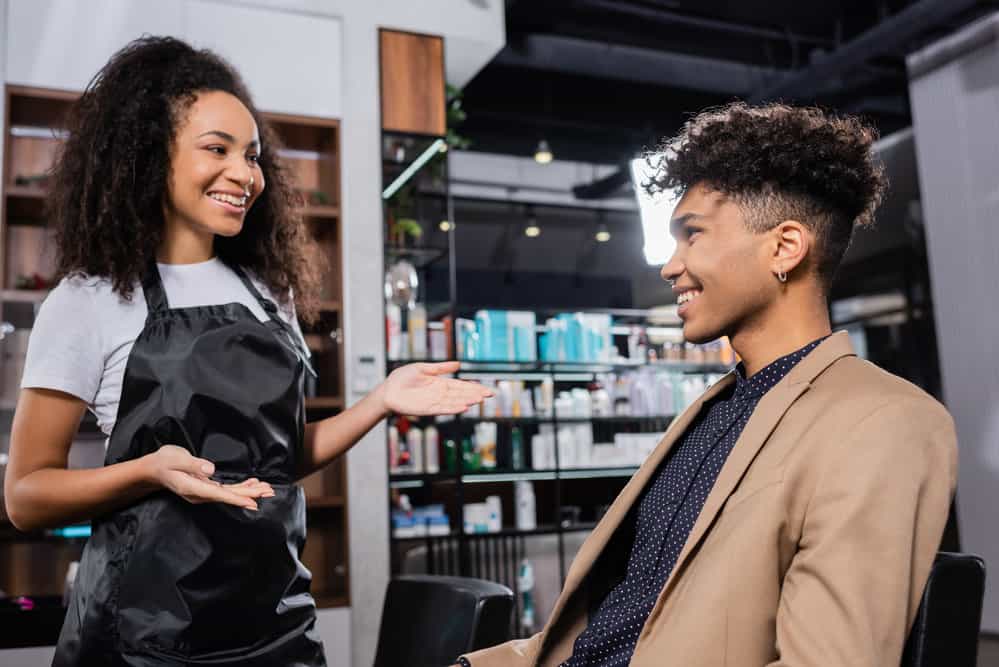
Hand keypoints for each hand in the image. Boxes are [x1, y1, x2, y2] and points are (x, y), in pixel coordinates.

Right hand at [145, 445, 273, 510]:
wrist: (153, 468)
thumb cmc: (163, 462)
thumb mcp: (176, 459)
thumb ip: (193, 464)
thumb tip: (211, 470)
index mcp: (192, 488)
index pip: (218, 495)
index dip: (236, 498)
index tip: (252, 502)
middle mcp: (200, 494)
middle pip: (228, 496)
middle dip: (249, 494)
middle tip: (269, 492)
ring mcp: (203, 492)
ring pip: (229, 493)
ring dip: (248, 491)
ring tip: (266, 488)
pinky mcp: (206, 487)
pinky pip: (226, 490)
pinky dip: (240, 487)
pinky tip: (252, 484)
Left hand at [381, 361, 493, 415]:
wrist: (387, 390)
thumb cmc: (402, 378)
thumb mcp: (423, 368)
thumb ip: (440, 368)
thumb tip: (458, 364)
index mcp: (440, 383)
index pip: (461, 385)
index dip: (474, 387)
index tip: (486, 389)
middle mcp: (440, 393)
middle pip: (461, 394)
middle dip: (475, 394)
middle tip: (490, 394)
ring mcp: (434, 402)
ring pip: (455, 402)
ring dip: (467, 401)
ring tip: (479, 400)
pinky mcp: (427, 409)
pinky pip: (443, 409)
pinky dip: (453, 408)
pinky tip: (463, 407)